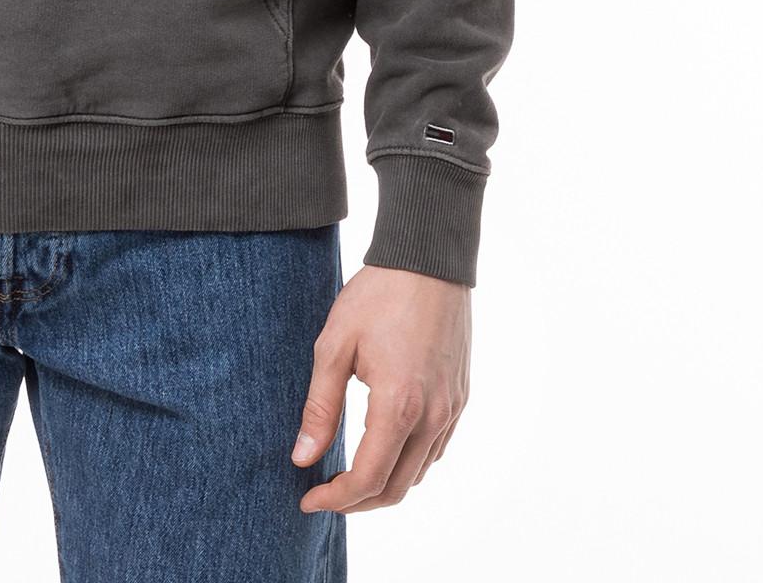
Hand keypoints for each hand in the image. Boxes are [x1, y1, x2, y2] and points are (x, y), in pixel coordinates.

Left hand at [291, 263, 470, 513]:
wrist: (428, 260)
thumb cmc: (377, 296)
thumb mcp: (334, 345)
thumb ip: (319, 406)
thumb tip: (302, 456)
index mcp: (398, 407)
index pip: (367, 479)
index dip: (335, 499)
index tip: (307, 498)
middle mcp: (432, 417)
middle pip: (395, 488)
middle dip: (357, 502)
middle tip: (323, 493)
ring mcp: (451, 409)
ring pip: (419, 474)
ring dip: (383, 485)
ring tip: (347, 475)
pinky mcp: (459, 397)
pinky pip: (435, 450)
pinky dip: (408, 463)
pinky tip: (383, 448)